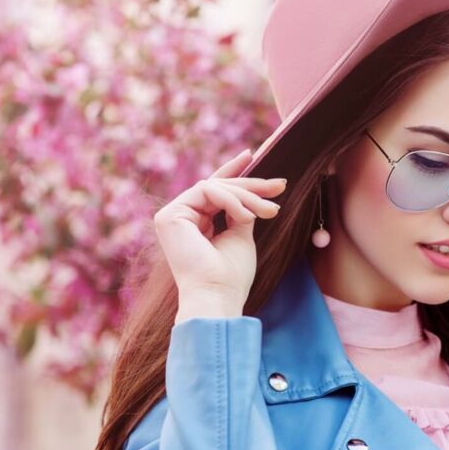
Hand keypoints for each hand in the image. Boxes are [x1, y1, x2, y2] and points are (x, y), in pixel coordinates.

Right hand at [153, 148, 286, 312]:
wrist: (218, 295)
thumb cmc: (231, 274)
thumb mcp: (241, 233)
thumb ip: (240, 210)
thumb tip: (251, 189)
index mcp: (195, 224)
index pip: (214, 191)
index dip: (232, 171)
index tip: (252, 154)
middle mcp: (181, 218)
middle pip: (218, 186)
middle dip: (251, 185)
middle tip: (279, 187)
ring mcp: (172, 216)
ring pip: (215, 186)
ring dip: (246, 196)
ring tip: (268, 211)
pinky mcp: (169, 215)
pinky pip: (206, 190)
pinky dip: (231, 200)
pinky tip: (246, 216)